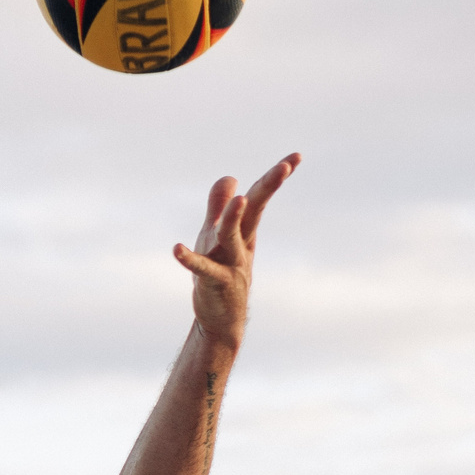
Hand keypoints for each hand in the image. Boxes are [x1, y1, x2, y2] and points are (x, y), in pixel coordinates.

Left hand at [176, 154, 298, 348]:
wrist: (222, 319)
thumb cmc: (221, 273)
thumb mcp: (218, 235)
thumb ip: (219, 206)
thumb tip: (229, 178)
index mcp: (243, 230)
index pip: (260, 197)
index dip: (276, 176)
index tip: (297, 156)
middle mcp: (240, 243)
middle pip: (255, 209)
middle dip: (269, 186)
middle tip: (286, 167)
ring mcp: (229, 263)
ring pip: (231, 236)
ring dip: (233, 218)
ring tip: (239, 200)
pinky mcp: (213, 282)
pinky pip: (202, 268)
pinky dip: (189, 259)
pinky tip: (177, 249)